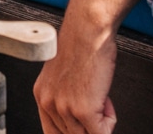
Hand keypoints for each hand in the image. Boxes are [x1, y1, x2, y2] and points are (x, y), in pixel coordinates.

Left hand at [35, 3, 118, 133]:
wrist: (88, 28)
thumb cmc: (82, 44)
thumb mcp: (64, 75)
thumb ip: (65, 97)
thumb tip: (79, 120)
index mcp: (42, 95)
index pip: (53, 133)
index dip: (73, 131)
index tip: (85, 126)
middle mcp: (48, 103)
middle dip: (89, 124)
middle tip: (97, 104)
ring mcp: (64, 108)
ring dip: (101, 121)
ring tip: (101, 96)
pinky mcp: (83, 110)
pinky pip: (101, 133)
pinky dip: (110, 120)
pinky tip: (106, 99)